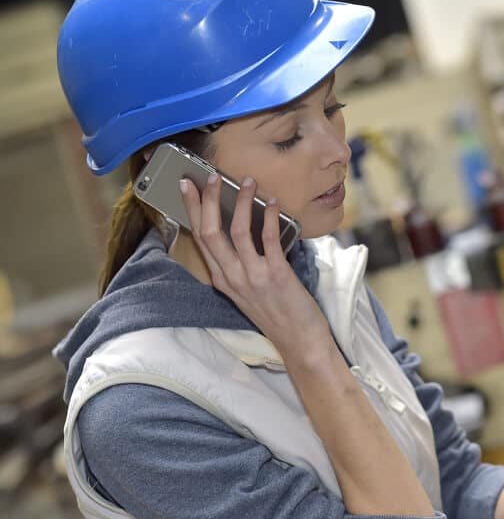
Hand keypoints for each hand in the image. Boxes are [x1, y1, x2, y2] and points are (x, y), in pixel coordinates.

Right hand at [179, 174, 328, 353]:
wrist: (300, 342)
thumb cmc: (278, 315)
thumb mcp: (248, 292)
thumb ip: (240, 267)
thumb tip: (243, 231)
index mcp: (222, 279)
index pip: (199, 238)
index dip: (192, 210)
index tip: (188, 187)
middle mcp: (232, 277)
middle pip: (209, 232)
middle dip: (207, 200)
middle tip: (211, 176)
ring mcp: (253, 277)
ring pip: (236, 231)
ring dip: (241, 202)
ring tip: (248, 182)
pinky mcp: (276, 275)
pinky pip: (268, 239)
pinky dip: (270, 217)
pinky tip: (273, 203)